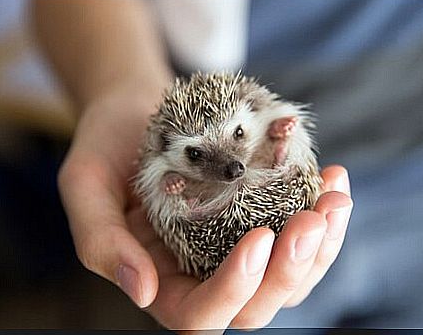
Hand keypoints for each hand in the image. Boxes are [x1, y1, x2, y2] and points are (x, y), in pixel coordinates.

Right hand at [58, 90, 352, 330]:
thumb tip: (141, 290)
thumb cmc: (106, 144)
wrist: (137, 110)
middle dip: (291, 270)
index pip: (198, 313)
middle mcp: (202, 271)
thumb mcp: (86, 185)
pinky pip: (298, 233)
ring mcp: (235, 246)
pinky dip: (321, 211)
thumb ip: (101, 241)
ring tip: (336, 199)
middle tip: (313, 219)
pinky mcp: (259, 215)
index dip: (233, 288)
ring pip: (289, 277)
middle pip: (256, 305)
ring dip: (321, 246)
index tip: (260, 237)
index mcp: (159, 277)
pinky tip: (333, 178)